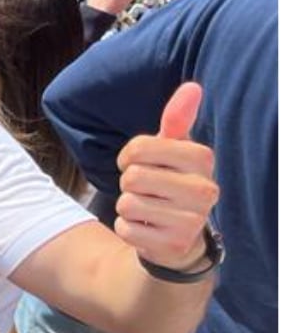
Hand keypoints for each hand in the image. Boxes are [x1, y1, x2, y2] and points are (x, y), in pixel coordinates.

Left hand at [113, 83, 217, 268]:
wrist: (179, 236)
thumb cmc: (170, 181)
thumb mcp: (172, 149)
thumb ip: (177, 119)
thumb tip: (193, 86)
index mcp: (203, 160)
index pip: (139, 149)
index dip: (129, 156)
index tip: (140, 163)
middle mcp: (205, 191)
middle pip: (132, 177)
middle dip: (129, 183)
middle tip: (147, 190)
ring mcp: (192, 221)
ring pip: (127, 203)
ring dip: (128, 206)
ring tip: (150, 209)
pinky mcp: (174, 246)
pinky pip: (126, 228)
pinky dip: (128, 228)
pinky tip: (149, 229)